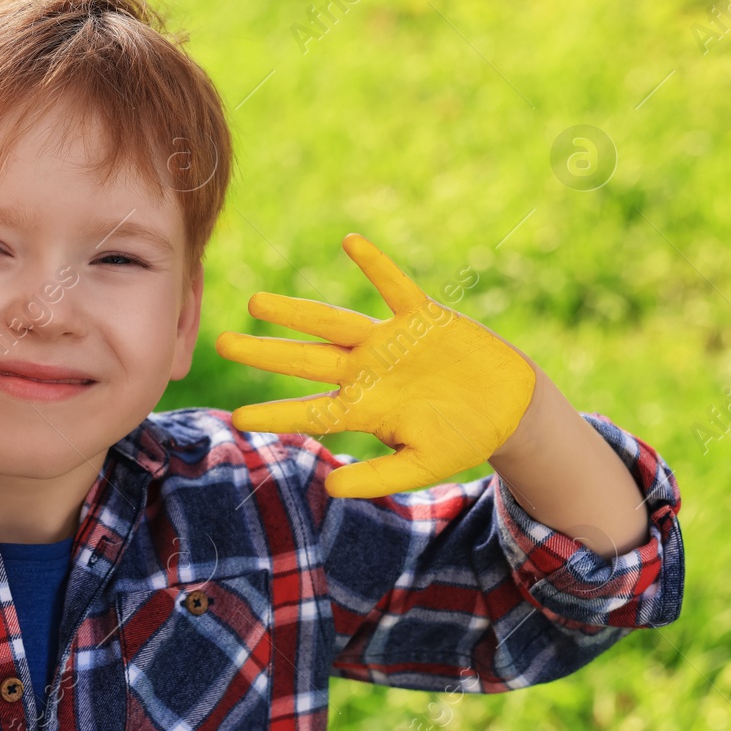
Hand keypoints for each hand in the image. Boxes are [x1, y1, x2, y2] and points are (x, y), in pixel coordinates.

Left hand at [214, 233, 535, 497]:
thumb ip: (377, 478)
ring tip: (256, 303)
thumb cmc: (461, 439)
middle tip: (221, 343)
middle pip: (305, 360)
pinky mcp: (423, 318)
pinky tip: (351, 243)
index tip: (236, 418)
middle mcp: (366, 371)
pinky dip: (376, 266)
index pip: (310, 413)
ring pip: (333, 322)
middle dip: (265, 352)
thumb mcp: (421, 467)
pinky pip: (396, 287)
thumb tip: (330, 487)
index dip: (275, 414)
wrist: (509, 409)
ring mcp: (390, 342)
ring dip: (296, 312)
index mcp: (363, 409)